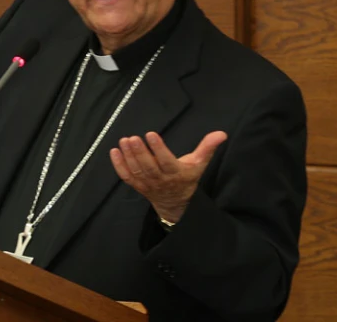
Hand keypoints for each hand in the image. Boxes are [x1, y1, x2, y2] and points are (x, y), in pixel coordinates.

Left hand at [110, 131, 227, 222]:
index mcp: (176, 173)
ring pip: (136, 171)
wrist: (176, 202)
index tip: (151, 134)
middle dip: (140, 152)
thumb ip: (208, 147)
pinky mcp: (137, 185)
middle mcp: (160, 180)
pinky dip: (118, 165)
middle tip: (133, 137)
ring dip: (128, 156)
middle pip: (149, 167)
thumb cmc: (187, 178)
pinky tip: (114, 151)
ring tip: (124, 140)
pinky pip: (126, 177)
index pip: (166, 161)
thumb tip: (221, 133)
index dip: (158, 148)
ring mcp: (147, 184)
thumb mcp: (199, 164)